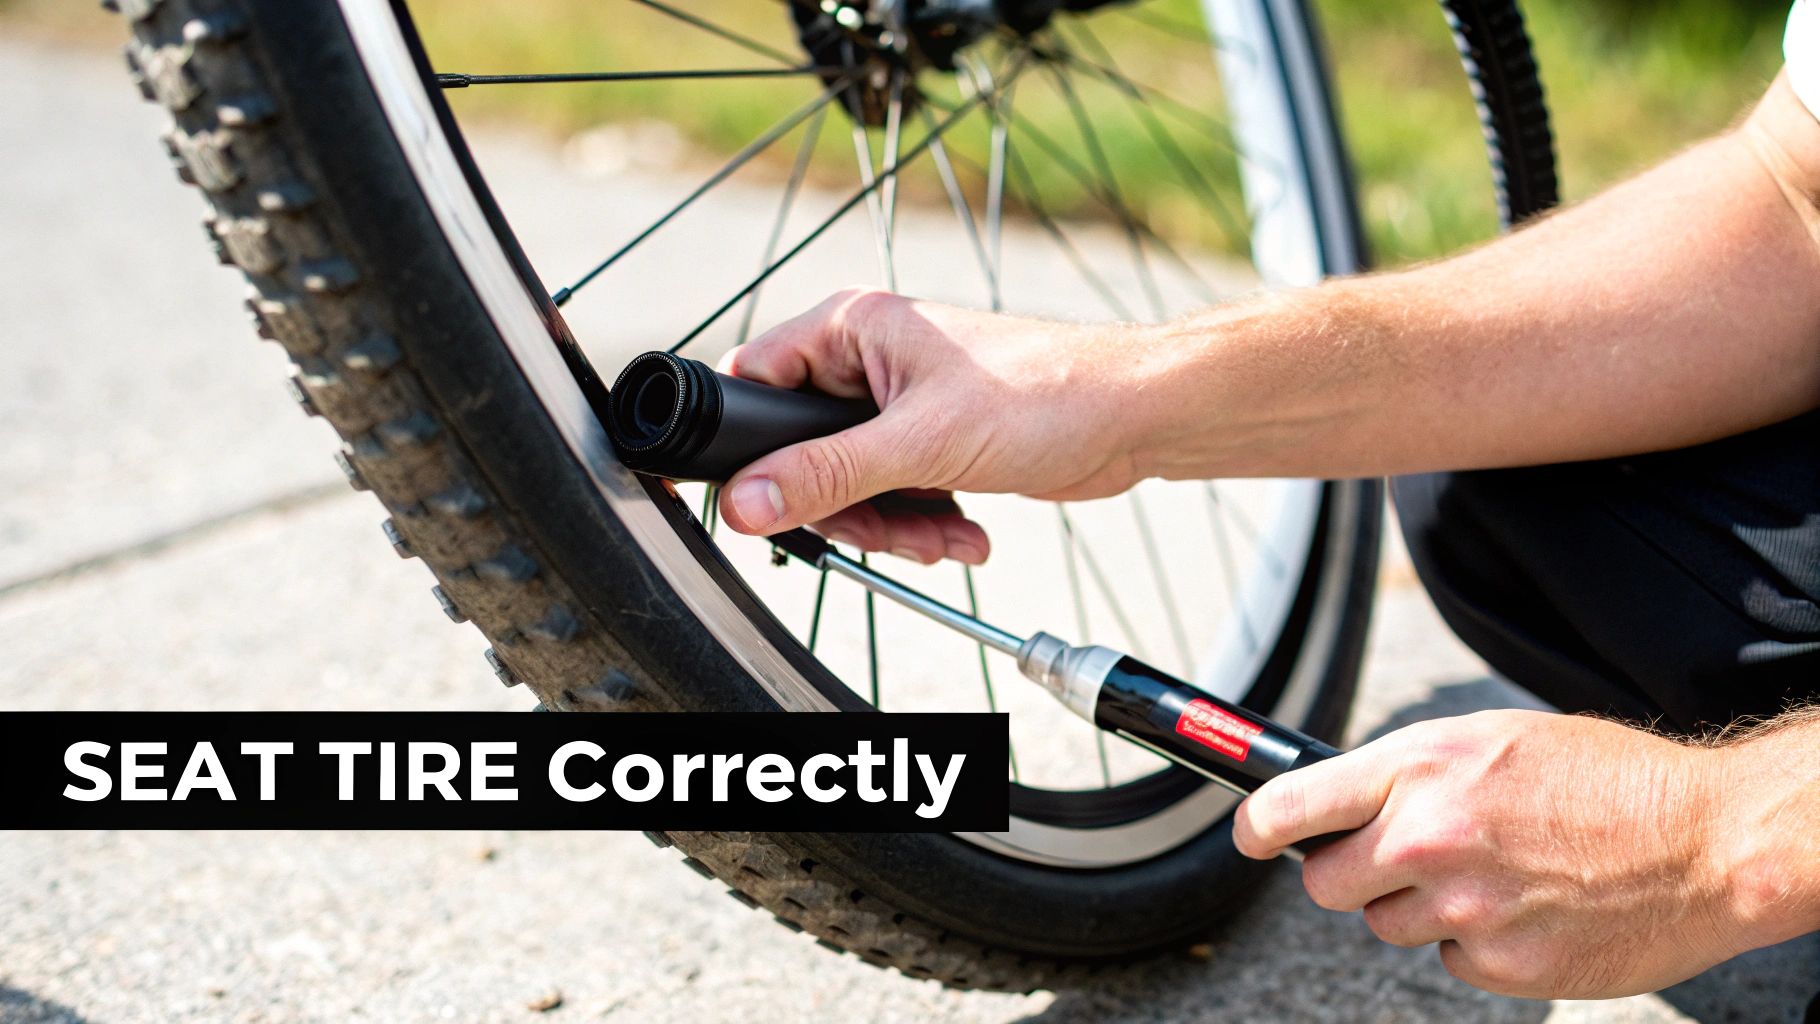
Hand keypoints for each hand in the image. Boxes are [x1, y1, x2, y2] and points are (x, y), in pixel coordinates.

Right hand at [716, 288, 1149, 563]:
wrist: (1134, 418)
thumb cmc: (1046, 393)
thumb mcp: (921, 442)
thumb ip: (825, 474)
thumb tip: (745, 501)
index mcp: (851, 327)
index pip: (756, 381)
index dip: (757, 447)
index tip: (772, 499)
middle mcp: (868, 360)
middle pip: (802, 449)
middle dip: (849, 507)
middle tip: (889, 532)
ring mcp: (899, 403)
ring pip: (850, 482)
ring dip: (893, 525)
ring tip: (943, 537)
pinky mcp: (931, 440)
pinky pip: (894, 493)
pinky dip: (923, 523)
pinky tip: (964, 532)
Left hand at [1232, 709, 1760, 998]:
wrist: (1706, 844)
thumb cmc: (1605, 781)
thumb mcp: (1491, 739)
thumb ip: (1408, 771)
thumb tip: (1335, 797)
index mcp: (1423, 767)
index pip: (1294, 804)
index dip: (1257, 825)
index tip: (1249, 834)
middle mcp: (1430, 837)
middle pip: (1323, 882)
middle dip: (1349, 871)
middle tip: (1394, 857)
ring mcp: (1463, 908)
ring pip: (1383, 924)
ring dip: (1416, 907)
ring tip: (1488, 874)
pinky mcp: (1498, 965)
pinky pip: (1447, 960)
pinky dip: (1473, 942)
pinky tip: (1523, 908)